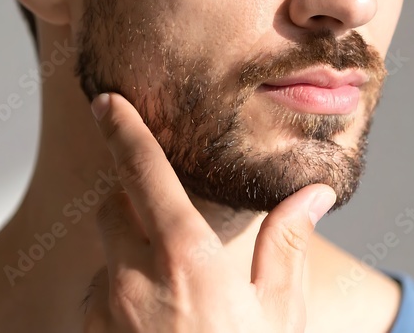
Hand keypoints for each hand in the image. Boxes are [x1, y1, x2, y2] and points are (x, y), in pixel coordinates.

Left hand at [83, 92, 336, 331]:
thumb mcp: (279, 314)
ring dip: (132, 257)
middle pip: (115, 208)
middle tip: (176, 227)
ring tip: (178, 297)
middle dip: (136, 203)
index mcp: (187, 260)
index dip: (123, 131)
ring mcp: (106, 311)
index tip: (107, 103)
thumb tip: (313, 193)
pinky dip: (123, 296)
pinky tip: (159, 324)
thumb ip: (285, 247)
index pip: (144, 174)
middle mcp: (135, 280)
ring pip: (107, 256)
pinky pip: (100, 297)